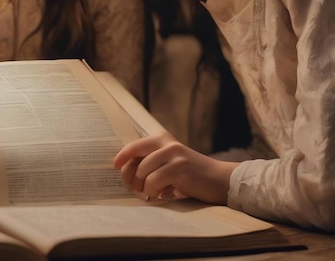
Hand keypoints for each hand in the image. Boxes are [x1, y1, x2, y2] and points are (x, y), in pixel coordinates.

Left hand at [114, 132, 237, 205]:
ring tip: (154, 193)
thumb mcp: (169, 162)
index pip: (134, 146)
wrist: (219, 180)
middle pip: (135, 158)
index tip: (115, 165)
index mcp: (161, 138)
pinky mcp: (180, 168)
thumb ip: (151, 161)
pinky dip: (155, 192)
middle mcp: (166, 142)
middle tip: (136, 188)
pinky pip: (154, 181)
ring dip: (145, 187)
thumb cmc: (190, 175)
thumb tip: (124, 170)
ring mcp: (174, 154)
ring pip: (143, 171)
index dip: (122, 156)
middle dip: (131, 176)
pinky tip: (164, 194)